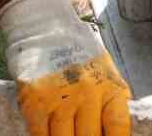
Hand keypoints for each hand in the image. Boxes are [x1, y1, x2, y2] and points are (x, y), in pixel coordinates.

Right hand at [0, 0, 131, 135]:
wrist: (45, 26)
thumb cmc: (78, 51)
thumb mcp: (105, 72)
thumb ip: (111, 101)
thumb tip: (115, 131)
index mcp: (109, 87)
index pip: (117, 128)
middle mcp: (87, 94)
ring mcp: (60, 98)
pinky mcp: (34, 101)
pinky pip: (40, 135)